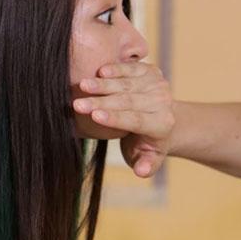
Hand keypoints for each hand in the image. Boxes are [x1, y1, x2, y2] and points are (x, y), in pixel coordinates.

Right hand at [72, 62, 173, 177]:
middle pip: (127, 101)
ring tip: (82, 85)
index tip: (93, 116)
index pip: (135, 120)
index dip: (114, 118)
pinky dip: (114, 69)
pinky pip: (129, 68)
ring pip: (126, 83)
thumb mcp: (147, 158)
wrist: (160, 118)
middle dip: (100, 102)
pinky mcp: (150, 71)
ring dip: (102, 84)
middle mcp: (163, 102)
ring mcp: (158, 84)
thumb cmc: (146, 143)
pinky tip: (99, 71)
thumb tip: (141, 172)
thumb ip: (146, 165)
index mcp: (162, 124)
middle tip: (77, 104)